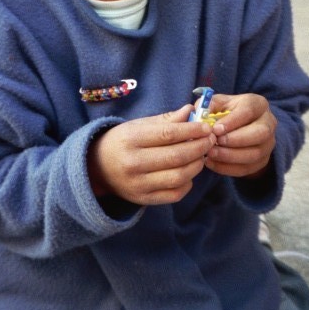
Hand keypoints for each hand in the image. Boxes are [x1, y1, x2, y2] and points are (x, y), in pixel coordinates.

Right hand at [88, 105, 215, 205]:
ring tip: (202, 155)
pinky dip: (188, 183)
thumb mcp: (138, 126)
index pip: (168, 134)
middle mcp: (133, 163)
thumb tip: (191, 110)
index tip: (207, 127)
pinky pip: (174, 194)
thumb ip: (166, 120)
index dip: (191, 130)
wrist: (98, 168)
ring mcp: (138, 184)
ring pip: (178, 177)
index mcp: (131, 140)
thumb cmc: (122, 141)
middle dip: (199, 147)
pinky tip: (189, 172)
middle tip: (211, 140)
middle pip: (176, 156)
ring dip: (196, 165)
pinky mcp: (144, 199)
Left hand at [204, 93, 276, 178]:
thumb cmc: (226, 113)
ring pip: (255, 153)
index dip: (232, 121)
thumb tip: (199, 113)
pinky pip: (248, 168)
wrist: (238, 128)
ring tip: (210, 154)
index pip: (249, 111)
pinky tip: (212, 163)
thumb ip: (209, 105)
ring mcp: (268, 143)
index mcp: (258, 104)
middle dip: (236, 140)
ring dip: (231, 156)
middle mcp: (268, 123)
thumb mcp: (218, 103)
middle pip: (260, 133)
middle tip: (215, 142)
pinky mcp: (263, 160)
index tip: (215, 129)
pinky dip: (228, 168)